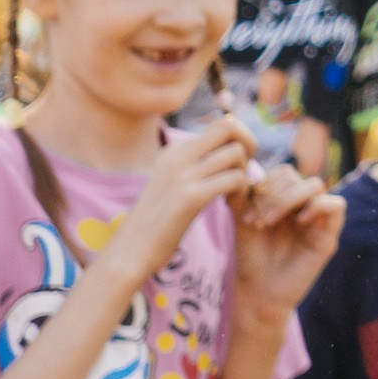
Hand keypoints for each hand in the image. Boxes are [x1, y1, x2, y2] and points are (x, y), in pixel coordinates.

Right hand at [98, 118, 258, 285]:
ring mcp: (182, 175)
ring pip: (236, 153)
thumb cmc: (156, 223)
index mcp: (173, 151)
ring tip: (233, 195)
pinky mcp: (190, 197)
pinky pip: (234, 179)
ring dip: (244, 174)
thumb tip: (234, 151)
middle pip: (230, 127)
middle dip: (248, 147)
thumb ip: (195, 166)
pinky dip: (241, 191)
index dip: (237, 143)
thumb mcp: (171, 184)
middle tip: (242, 174)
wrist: (129, 253)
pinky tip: (230, 205)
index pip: (221, 125)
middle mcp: (177, 156)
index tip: (234, 167)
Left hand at [233, 165, 345, 320]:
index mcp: (284, 198)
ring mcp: (317, 218)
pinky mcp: (328, 235)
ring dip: (288, 199)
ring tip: (270, 221)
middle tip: (257, 220)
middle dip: (273, 195)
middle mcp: (303, 205)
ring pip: (314, 185)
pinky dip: (317, 206)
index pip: (282, 172)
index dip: (263, 186)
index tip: (245, 213)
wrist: (257, 291)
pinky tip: (298, 221)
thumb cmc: (250, 256)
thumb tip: (239, 169)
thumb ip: (241, 195)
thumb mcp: (241, 220)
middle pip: (296, 176)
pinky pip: (336, 205)